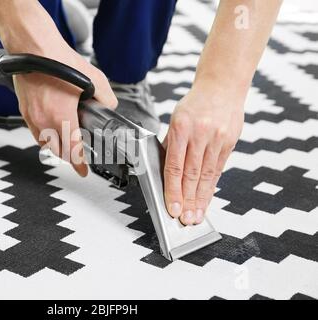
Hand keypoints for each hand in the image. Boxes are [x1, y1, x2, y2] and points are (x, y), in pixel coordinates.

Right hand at [14, 46, 116, 176]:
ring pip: (44, 143)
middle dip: (69, 156)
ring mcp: (32, 117)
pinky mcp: (24, 110)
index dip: (79, 165)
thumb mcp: (93, 78)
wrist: (33, 48)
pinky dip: (44, 135)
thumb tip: (109, 105)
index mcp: (62, 117)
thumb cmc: (57, 60)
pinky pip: (34, 132)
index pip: (72, 151)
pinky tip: (51, 127)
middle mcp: (44, 121)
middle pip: (57, 151)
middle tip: (77, 154)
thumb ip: (105, 97)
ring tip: (65, 140)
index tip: (83, 171)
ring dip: (56, 146)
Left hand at [163, 83, 244, 224]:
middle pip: (192, 175)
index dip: (173, 191)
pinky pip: (218, 169)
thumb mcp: (175, 119)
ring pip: (207, 175)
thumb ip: (171, 145)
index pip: (175, 166)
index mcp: (180, 128)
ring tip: (196, 216)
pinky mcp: (229, 142)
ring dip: (201, 199)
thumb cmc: (194, 104)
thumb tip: (165, 172)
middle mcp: (200, 134)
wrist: (222, 86)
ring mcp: (217, 139)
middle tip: (185, 220)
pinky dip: (211, 186)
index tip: (171, 208)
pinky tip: (206, 198)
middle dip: (187, 201)